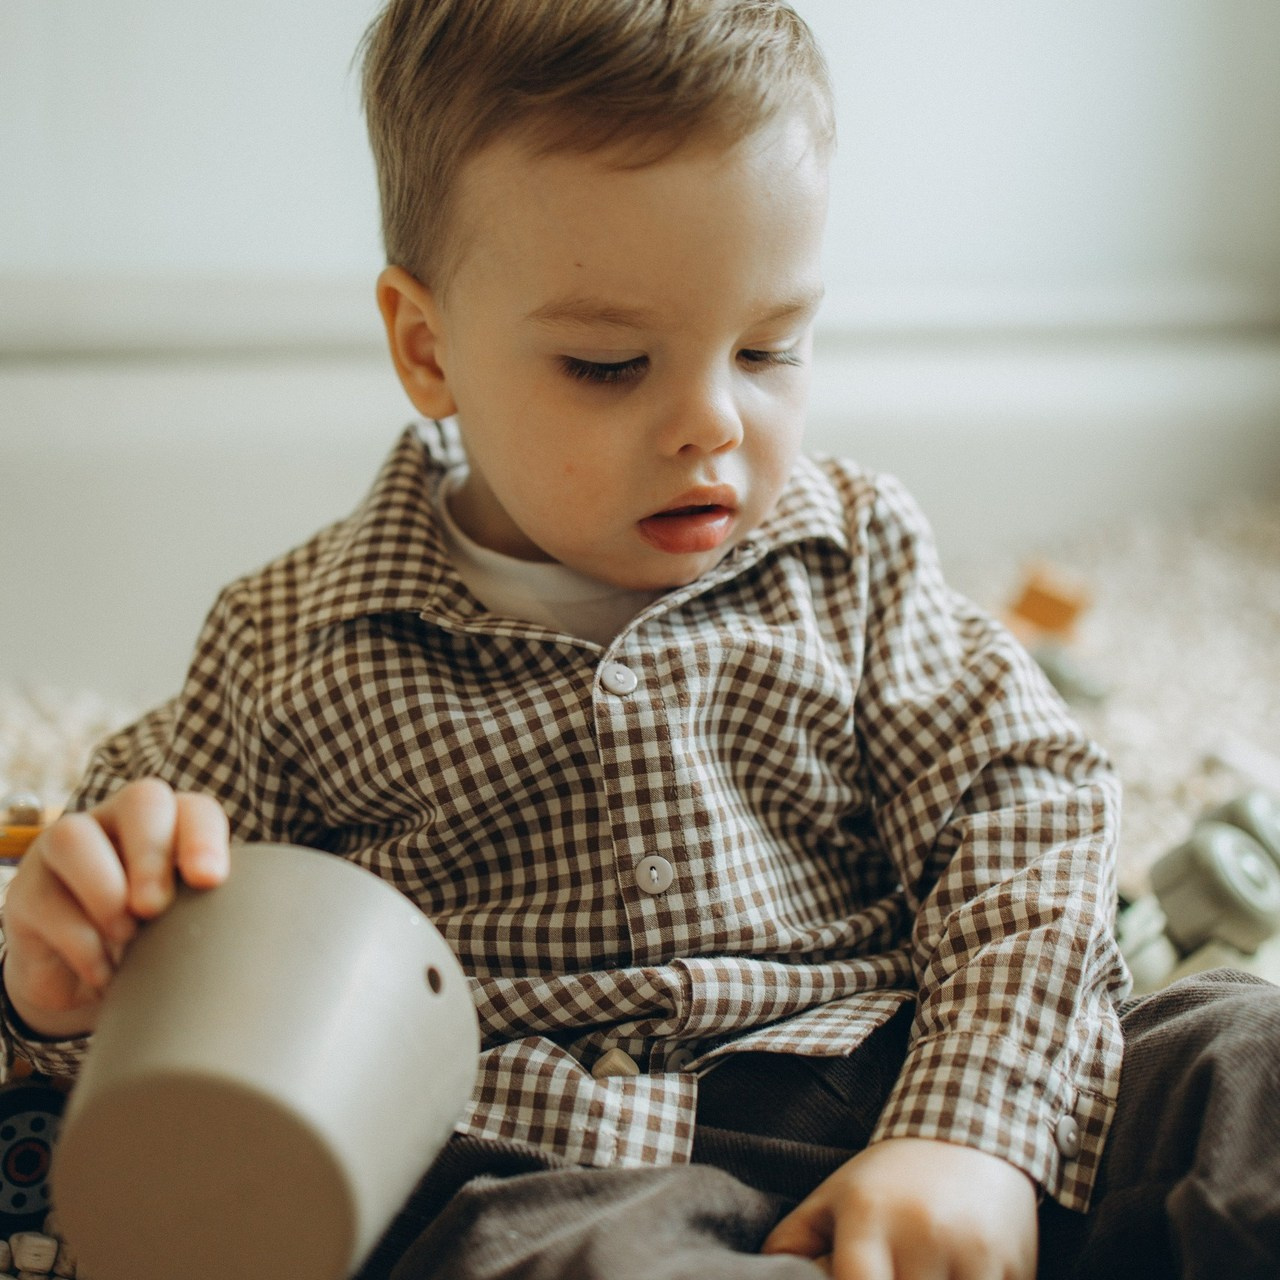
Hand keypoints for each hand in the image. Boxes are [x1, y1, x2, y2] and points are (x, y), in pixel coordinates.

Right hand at [2, 778, 229, 1038]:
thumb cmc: (157, 943)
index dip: (203, 838)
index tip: (209, 880)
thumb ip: (212, 916)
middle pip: (141, 802)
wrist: (91, 979)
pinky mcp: (28, 891)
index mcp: (174, 825)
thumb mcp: (188, 927)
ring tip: (127, 938)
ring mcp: (66, 850)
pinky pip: (47, 901)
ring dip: (104, 891)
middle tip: (155, 908)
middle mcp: (120, 823)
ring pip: (74, 837)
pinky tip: (104, 971)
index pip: (195, 810)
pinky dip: (80, 942)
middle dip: (152, 854)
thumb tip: (247, 935)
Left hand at [762, 1137, 1037, 1279]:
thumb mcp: (835, 1196)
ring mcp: (975, 1255)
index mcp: (870, 1216)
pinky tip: (952, 1279)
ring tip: (918, 1276)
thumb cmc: (891, 1177)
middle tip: (887, 1277)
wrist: (971, 1130)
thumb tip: (767, 1274)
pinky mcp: (1017, 1271)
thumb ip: (795, 1240)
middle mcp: (923, 1234)